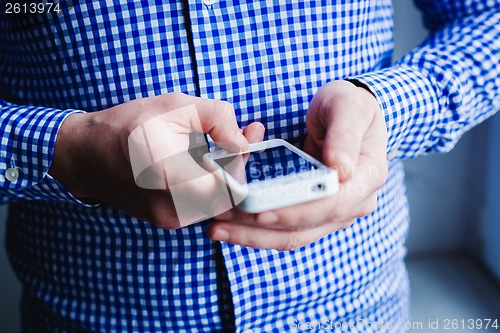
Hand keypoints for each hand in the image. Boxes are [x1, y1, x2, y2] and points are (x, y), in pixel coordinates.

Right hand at [49, 92, 263, 228]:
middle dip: (239, 165)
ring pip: (219, 202)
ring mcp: (171, 220)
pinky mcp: (168, 221)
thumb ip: (218, 118)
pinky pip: (203, 205)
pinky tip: (201, 162)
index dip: (245, 161)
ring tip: (217, 146)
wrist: (88, 154)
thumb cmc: (129, 125)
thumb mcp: (176, 105)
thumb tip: (245, 140)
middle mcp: (173, 208)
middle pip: (230, 195)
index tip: (248, 136)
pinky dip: (210, 184)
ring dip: (226, 175)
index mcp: (172, 177)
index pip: (233, 186)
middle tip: (240, 136)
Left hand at [209, 80, 387, 249]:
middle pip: (303, 228)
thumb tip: (341, 168)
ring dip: (253, 235)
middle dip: (259, 229)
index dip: (293, 212)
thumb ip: (344, 134)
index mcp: (366, 179)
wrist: (351, 116)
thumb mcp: (348, 106)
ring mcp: (333, 213)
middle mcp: (353, 203)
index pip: (329, 205)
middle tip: (220, 223)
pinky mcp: (314, 214)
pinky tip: (231, 225)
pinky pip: (285, 229)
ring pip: (291, 235)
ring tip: (217, 229)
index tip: (259, 212)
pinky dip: (258, 230)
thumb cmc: (350, 106)